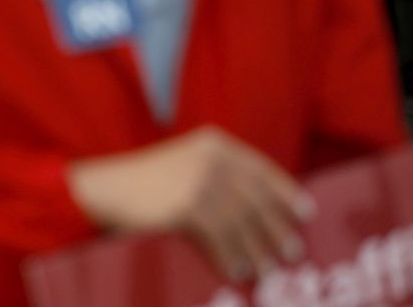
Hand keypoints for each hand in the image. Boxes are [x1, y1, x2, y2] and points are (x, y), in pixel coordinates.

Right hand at [68, 126, 312, 281]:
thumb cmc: (146, 181)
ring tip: (267, 269)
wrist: (107, 187)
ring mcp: (200, 181)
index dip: (286, 192)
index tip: (305, 213)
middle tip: (291, 251)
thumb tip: (260, 209)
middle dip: (277, 227)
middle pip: (256, 198)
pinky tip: (236, 269)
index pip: (262, 169)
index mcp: (215, 144)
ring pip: (242, 222)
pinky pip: (220, 237)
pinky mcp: (188, 205)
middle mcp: (212, 158)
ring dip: (257, 248)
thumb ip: (219, 175)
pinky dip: (231, 256)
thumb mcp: (185, 164)